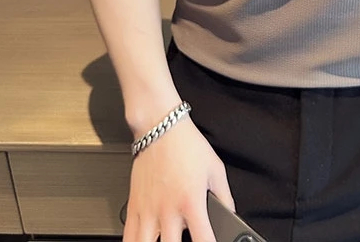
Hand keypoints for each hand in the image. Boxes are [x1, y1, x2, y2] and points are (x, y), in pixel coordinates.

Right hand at [123, 115, 235, 241]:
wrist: (160, 128)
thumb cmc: (187, 145)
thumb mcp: (215, 168)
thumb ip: (225, 196)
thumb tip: (231, 213)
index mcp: (191, 201)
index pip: (203, 239)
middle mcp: (168, 210)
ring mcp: (148, 211)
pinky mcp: (134, 207)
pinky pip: (129, 236)